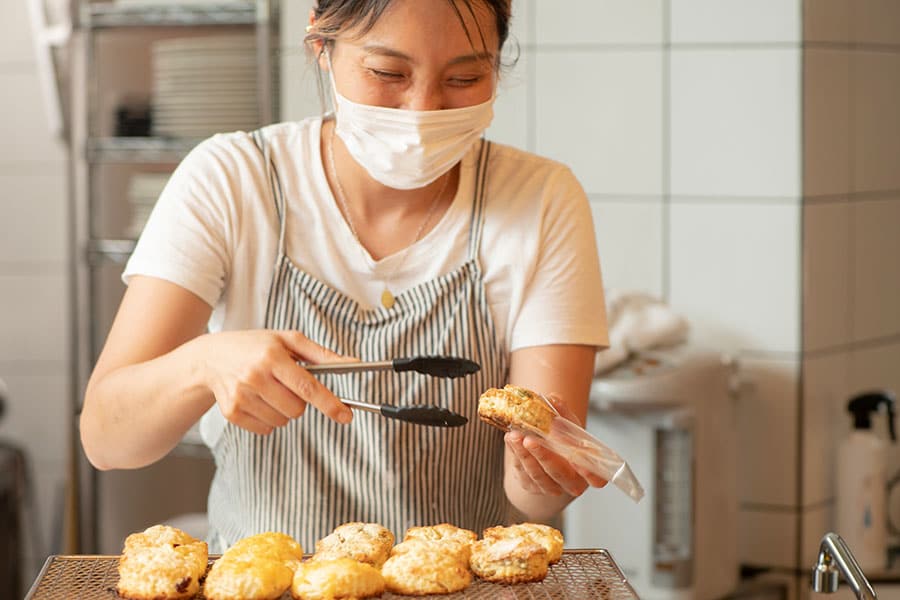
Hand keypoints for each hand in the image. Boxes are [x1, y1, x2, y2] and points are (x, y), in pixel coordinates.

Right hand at [198, 329, 353, 434]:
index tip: (346, 416)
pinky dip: (269, 418)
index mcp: (272, 356)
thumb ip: (322, 355)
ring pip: (283, 421)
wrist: (212, 357)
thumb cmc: (257, 346)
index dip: (329, 403)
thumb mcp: (288, 340)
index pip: (307, 387)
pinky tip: (258, 399)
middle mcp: (255, 376)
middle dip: (300, 401)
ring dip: (284, 410)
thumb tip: (355, 364)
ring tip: (270, 389)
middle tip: (287, 384)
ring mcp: (241, 396)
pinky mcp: (232, 413)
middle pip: (297, 409)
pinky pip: (267, 428)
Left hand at [505, 394, 607, 497]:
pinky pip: (522, 472)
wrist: (547, 456)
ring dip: (524, 454)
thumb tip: (553, 398)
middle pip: (559, 474)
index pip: (596, 479)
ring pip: (537, 474)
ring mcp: (549, 487)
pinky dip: (515, 454)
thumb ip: (563, 413)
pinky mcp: (531, 485)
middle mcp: (570, 483)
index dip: (591, 473)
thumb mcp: (568, 426)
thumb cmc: (564, 441)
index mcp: (587, 471)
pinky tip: (511, 439)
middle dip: (544, 457)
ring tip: (515, 435)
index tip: (581, 461)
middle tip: (530, 440)